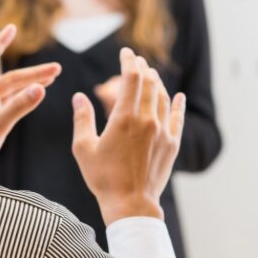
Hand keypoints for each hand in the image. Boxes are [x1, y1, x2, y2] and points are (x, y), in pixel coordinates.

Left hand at [0, 24, 61, 169]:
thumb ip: (19, 107)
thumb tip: (42, 88)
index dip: (2, 44)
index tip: (12, 28)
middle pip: (11, 78)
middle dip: (35, 73)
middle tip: (57, 68)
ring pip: (12, 89)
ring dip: (33, 81)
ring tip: (52, 75)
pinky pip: (11, 101)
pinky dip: (25, 94)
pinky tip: (38, 90)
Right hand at [71, 48, 185, 224]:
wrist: (131, 204)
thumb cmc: (103, 178)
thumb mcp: (84, 148)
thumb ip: (82, 119)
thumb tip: (79, 97)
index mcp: (123, 118)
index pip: (130, 78)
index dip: (128, 61)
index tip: (126, 53)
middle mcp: (146, 120)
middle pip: (149, 83)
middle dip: (142, 68)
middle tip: (137, 60)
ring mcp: (162, 132)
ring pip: (163, 97)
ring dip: (157, 82)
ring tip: (151, 74)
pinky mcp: (172, 144)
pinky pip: (177, 117)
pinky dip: (177, 104)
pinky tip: (178, 96)